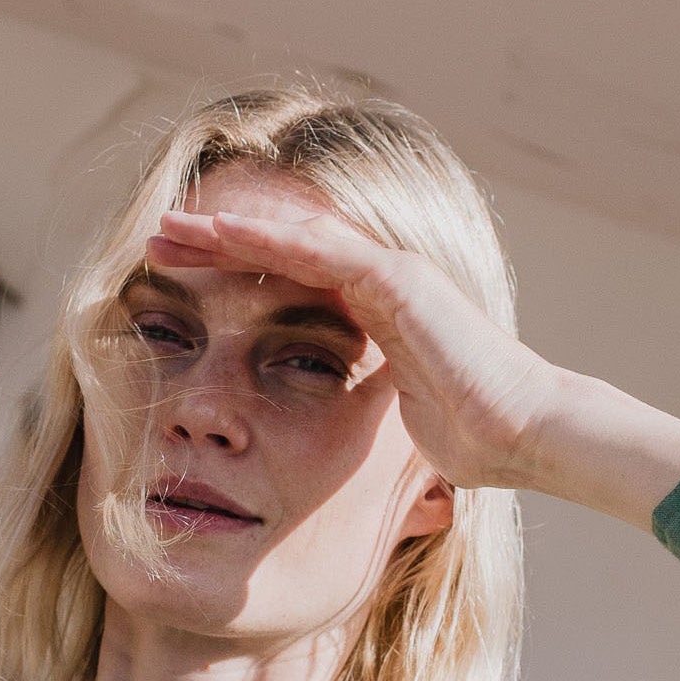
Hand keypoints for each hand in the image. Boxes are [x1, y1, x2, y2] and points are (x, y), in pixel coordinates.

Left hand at [147, 208, 679, 530]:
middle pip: (280, 250)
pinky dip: (268, 239)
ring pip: (291, 238)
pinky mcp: (397, 280)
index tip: (179, 282)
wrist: (523, 433)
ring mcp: (390, 273)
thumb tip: (346, 453)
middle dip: (215, 243)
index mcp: (375, 313)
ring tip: (168, 227)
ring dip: (227, 231)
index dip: (233, 275)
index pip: (289, 282)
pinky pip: (319, 251)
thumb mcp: (392, 426)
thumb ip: (365, 414)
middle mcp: (379, 281)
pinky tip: (221, 231)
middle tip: (156, 240)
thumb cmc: (473, 440)